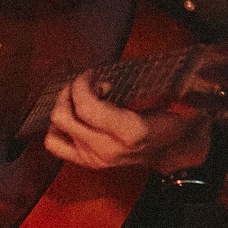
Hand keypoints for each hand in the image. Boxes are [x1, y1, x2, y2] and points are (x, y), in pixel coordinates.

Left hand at [42, 72, 212, 173]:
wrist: (174, 153)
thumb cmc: (170, 121)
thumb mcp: (169, 99)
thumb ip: (151, 83)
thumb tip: (136, 65)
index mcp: (129, 132)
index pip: (86, 108)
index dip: (82, 84)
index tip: (92, 74)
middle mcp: (107, 149)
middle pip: (63, 117)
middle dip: (70, 93)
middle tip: (86, 84)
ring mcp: (95, 159)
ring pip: (54, 131)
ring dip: (64, 108)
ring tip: (81, 99)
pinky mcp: (87, 162)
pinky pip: (54, 144)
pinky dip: (57, 127)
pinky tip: (74, 116)